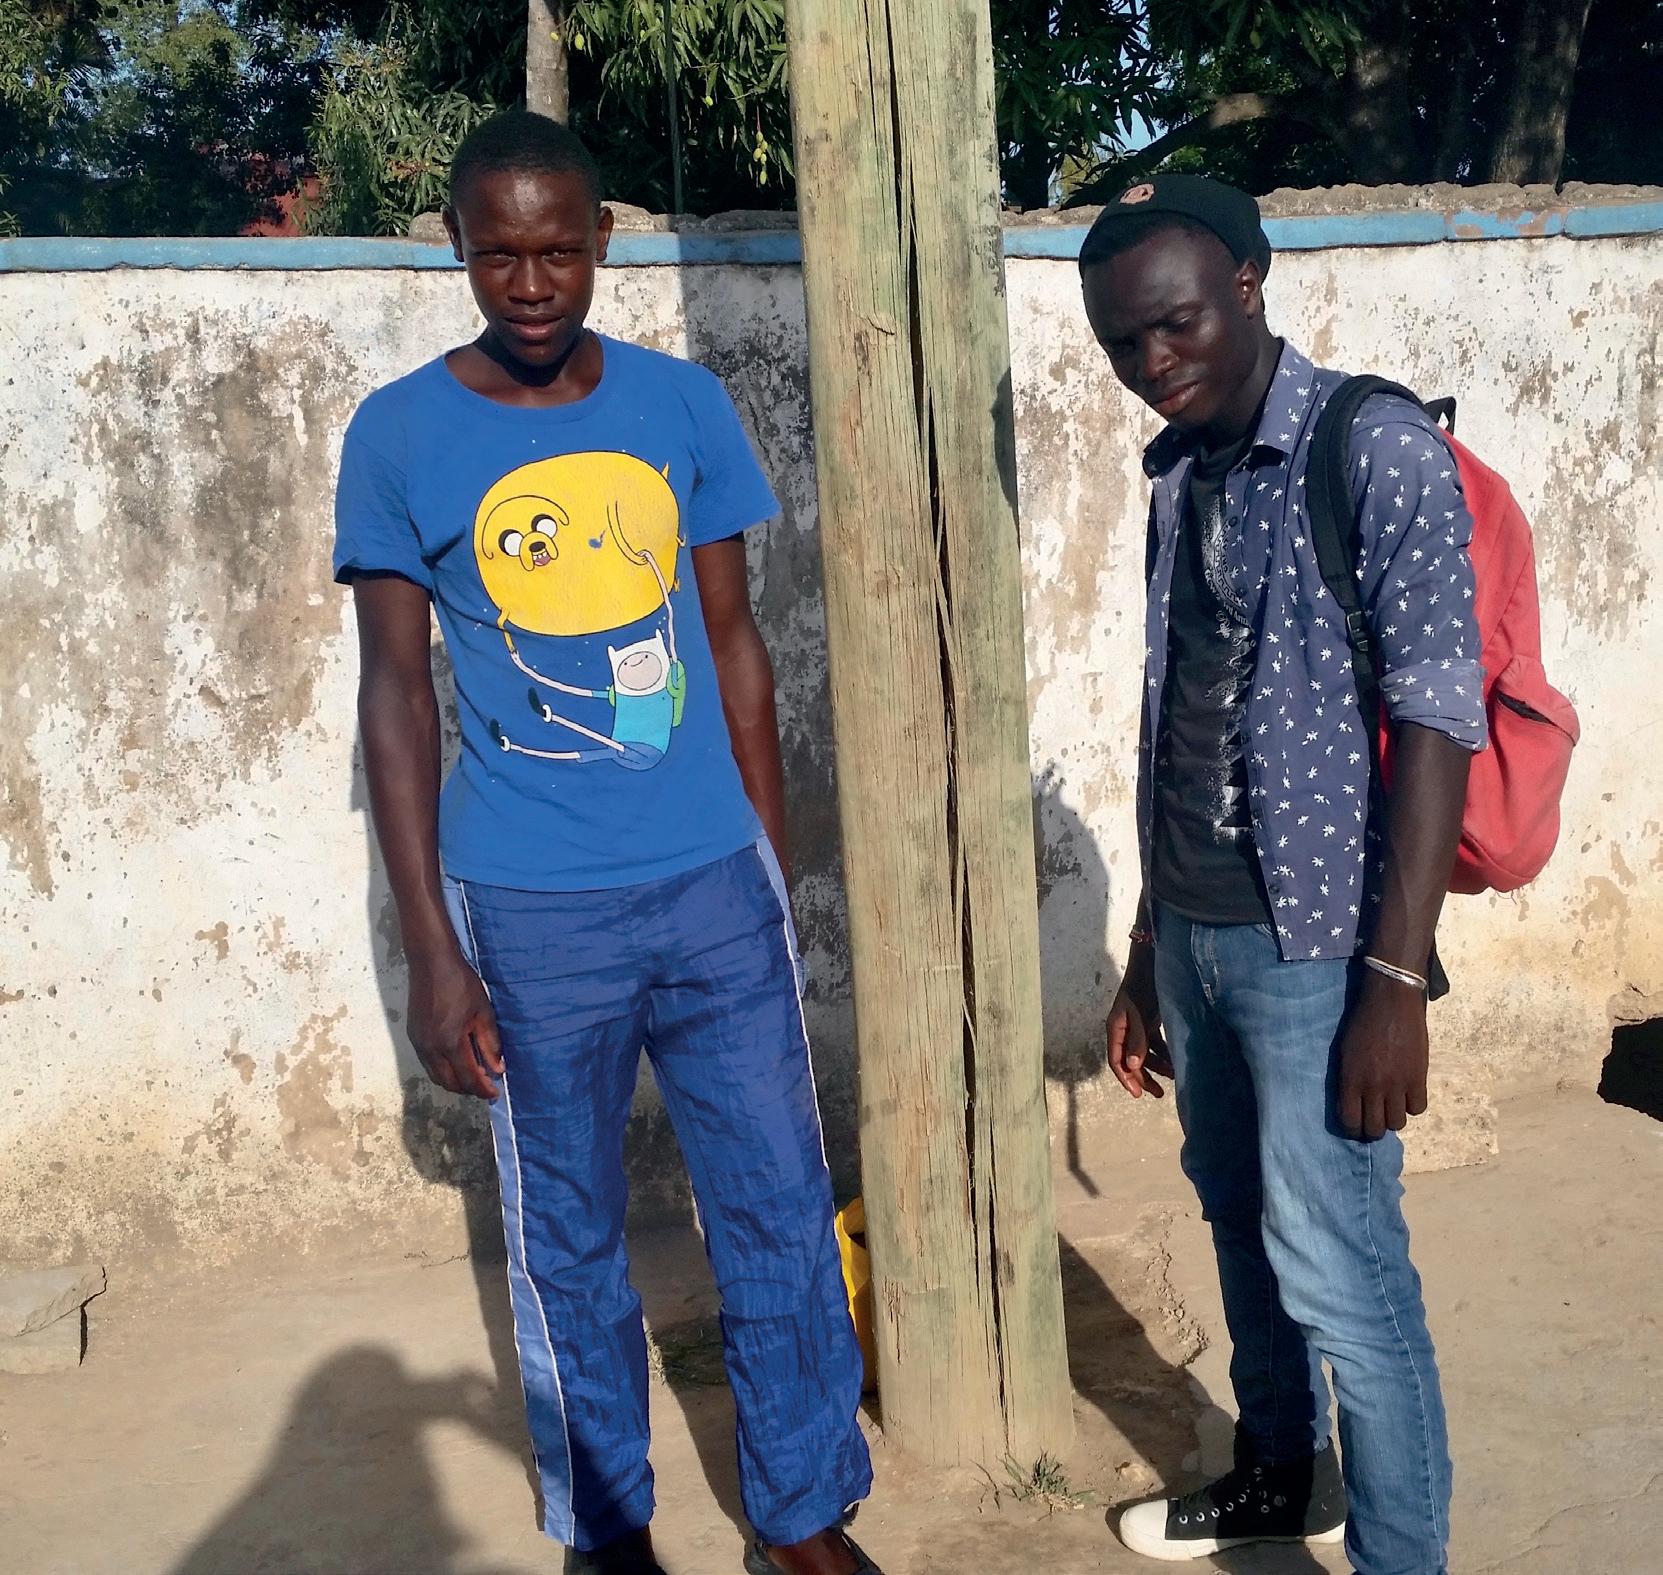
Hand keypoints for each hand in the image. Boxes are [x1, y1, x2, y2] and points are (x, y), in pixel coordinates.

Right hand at [406, 946, 503, 1099]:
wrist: (431, 963)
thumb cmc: (461, 984)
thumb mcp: (483, 1012)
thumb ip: (490, 1044)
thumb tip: (497, 1069)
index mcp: (450, 1043)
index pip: (467, 1078)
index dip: (482, 1090)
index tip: (494, 1094)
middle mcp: (430, 1049)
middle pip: (449, 1083)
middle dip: (468, 1089)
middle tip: (485, 1086)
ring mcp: (419, 1044)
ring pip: (436, 1076)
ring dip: (454, 1081)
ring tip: (473, 1075)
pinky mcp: (413, 1037)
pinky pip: (428, 1064)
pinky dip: (443, 1070)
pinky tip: (456, 1061)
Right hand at [1107, 943, 1172, 1098]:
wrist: (1151, 967)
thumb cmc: (1141, 989)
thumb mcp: (1138, 1015)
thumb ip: (1137, 1040)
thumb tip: (1133, 1065)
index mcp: (1115, 1030)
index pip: (1116, 1060)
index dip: (1126, 1078)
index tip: (1137, 1094)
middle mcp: (1124, 1031)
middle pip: (1131, 1061)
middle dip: (1143, 1077)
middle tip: (1158, 1093)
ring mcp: (1137, 1027)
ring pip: (1144, 1054)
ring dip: (1157, 1067)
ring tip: (1172, 1076)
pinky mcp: (1149, 1023)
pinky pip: (1155, 1045)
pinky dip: (1164, 1054)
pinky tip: (1174, 1062)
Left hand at [1337, 971, 1429, 1138]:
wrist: (1391, 1002)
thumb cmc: (1363, 1023)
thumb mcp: (1345, 1052)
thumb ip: (1348, 1080)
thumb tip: (1352, 1103)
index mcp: (1351, 1079)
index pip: (1350, 1121)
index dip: (1353, 1129)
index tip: (1356, 1126)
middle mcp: (1373, 1087)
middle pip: (1375, 1128)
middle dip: (1373, 1129)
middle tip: (1375, 1120)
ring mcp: (1397, 1084)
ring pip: (1397, 1123)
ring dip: (1393, 1117)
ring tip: (1391, 1105)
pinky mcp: (1418, 1078)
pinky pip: (1418, 1108)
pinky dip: (1413, 1104)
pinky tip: (1408, 1093)